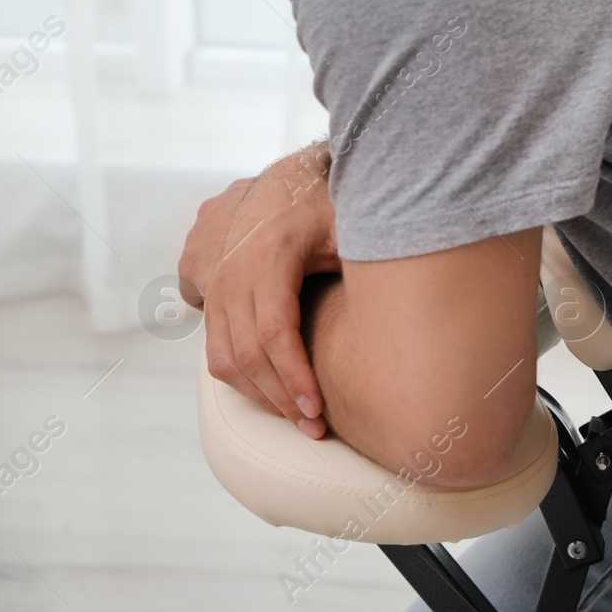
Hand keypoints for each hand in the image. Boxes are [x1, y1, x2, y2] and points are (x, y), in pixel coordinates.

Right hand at [178, 146, 338, 436]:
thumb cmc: (325, 204)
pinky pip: (217, 353)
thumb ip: (366, 251)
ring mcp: (216, 288)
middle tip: (317, 429)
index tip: (319, 410)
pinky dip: (245, 382)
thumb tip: (402, 287)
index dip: (295, 376)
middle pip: (249, 355)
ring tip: (302, 420)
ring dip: (262, 396)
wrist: (283, 182)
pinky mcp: (210, 299)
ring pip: (226, 360)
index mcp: (267, 257)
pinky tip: (279, 397)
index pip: (275, 333)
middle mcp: (232, 275)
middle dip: (283, 398)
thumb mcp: (349, 220)